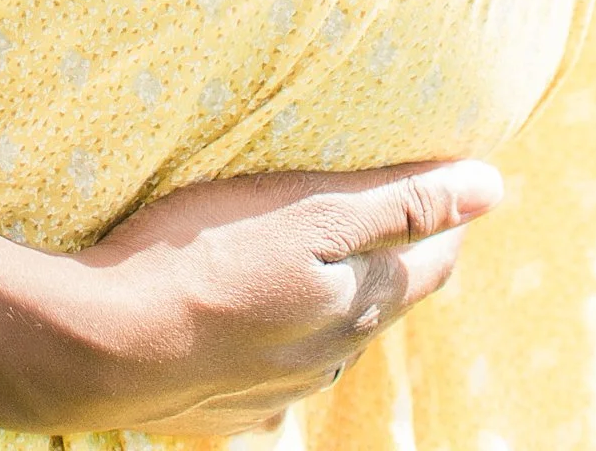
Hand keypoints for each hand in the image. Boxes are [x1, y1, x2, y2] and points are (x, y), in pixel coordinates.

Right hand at [0, 161, 500, 431]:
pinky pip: (267, 379)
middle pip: (381, 305)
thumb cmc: (203, 259)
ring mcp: (277, 394)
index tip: (442, 182)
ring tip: (303, 264)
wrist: (104, 347)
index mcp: (359, 305)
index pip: (433, 263)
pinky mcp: (225, 414)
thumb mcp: (308, 211)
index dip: (444, 219)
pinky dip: (269, 347)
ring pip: (326, 345)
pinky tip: (243, 328)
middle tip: (378, 216)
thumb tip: (492, 187)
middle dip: (390, 262)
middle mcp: (331, 359)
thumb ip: (402, 202)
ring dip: (326, 306)